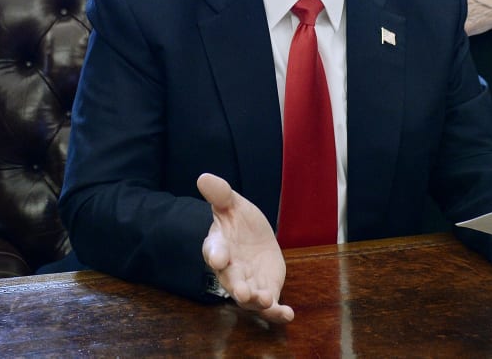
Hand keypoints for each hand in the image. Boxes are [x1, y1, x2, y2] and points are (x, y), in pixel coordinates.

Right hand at [197, 173, 293, 323]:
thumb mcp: (232, 204)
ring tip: (266, 301)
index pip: (213, 250)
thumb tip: (204, 177)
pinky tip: (288, 315)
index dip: (215, 254)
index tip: (218, 257)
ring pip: (250, 297)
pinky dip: (278, 313)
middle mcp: (230, 269)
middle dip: (236, 287)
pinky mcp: (266, 290)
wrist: (252, 236)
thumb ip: (220, 194)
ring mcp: (248, 283)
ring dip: (257, 301)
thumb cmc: (237, 221)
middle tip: (242, 292)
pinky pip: (270, 306)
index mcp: (218, 246)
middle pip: (231, 281)